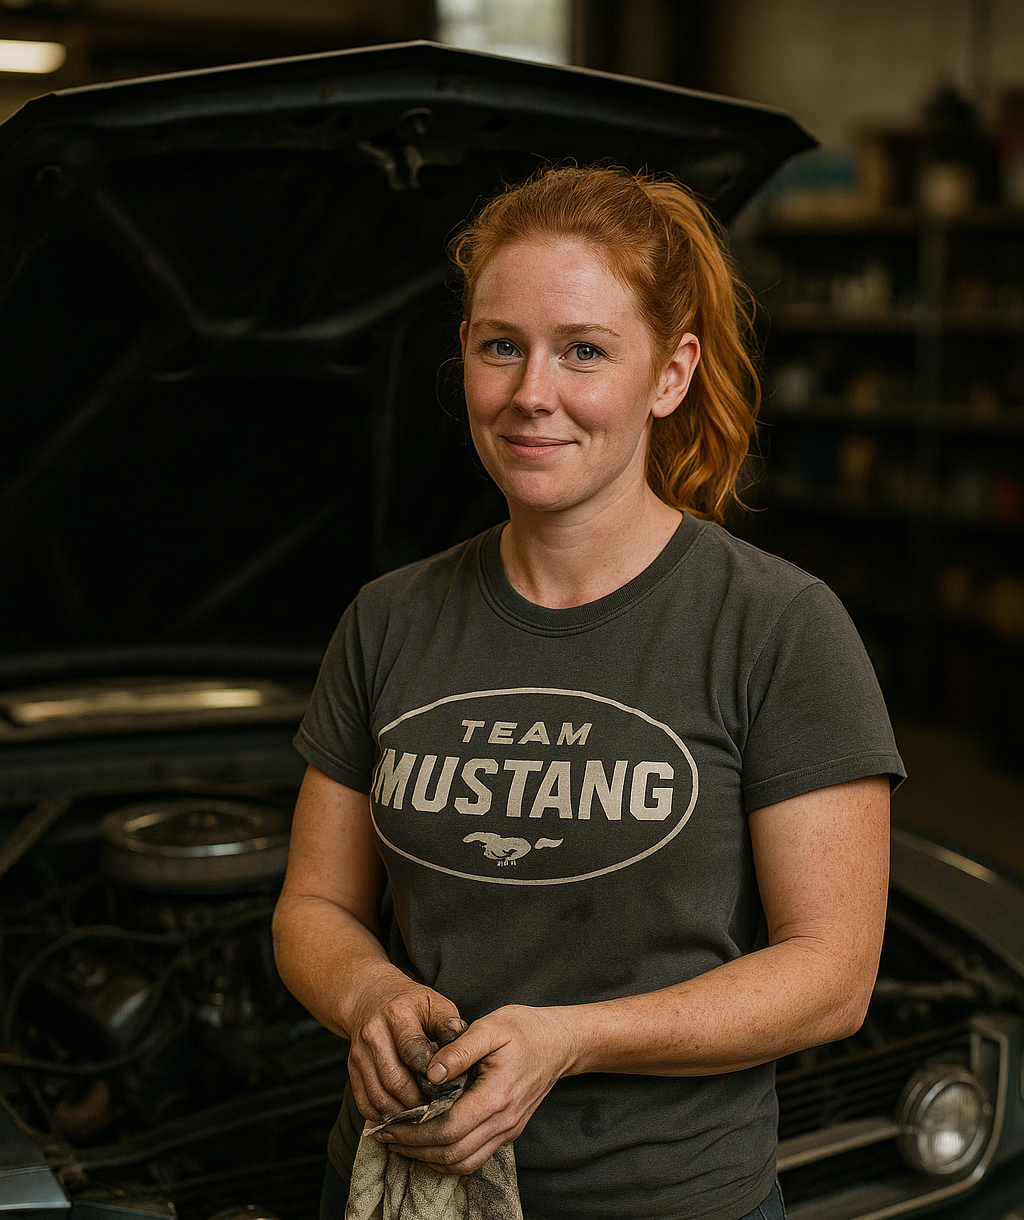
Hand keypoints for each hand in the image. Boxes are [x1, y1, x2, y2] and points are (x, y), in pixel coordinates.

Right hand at [347, 971, 465, 1123]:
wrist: (374, 997)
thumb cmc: (414, 1005)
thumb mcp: (437, 1005)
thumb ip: (451, 1030)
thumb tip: (463, 1062)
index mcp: (398, 1014)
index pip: (414, 1055)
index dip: (431, 1077)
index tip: (447, 1090)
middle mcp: (373, 1033)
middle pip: (394, 1081)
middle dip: (417, 1102)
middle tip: (435, 1111)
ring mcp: (359, 1052)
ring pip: (378, 1096)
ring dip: (400, 1114)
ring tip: (420, 1118)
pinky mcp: (352, 1068)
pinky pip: (364, 1103)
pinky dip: (382, 1116)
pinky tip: (399, 1118)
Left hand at [375, 1004, 579, 1174]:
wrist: (561, 1042)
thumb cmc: (525, 1029)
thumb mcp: (491, 1026)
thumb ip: (459, 1049)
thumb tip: (429, 1072)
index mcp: (498, 1095)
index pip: (449, 1128)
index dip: (414, 1132)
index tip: (388, 1123)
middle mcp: (504, 1121)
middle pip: (452, 1154)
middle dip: (413, 1149)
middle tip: (384, 1134)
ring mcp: (507, 1130)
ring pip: (462, 1164)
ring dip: (427, 1158)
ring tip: (399, 1141)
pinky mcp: (507, 1132)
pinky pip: (473, 1158)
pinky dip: (446, 1158)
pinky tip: (426, 1142)